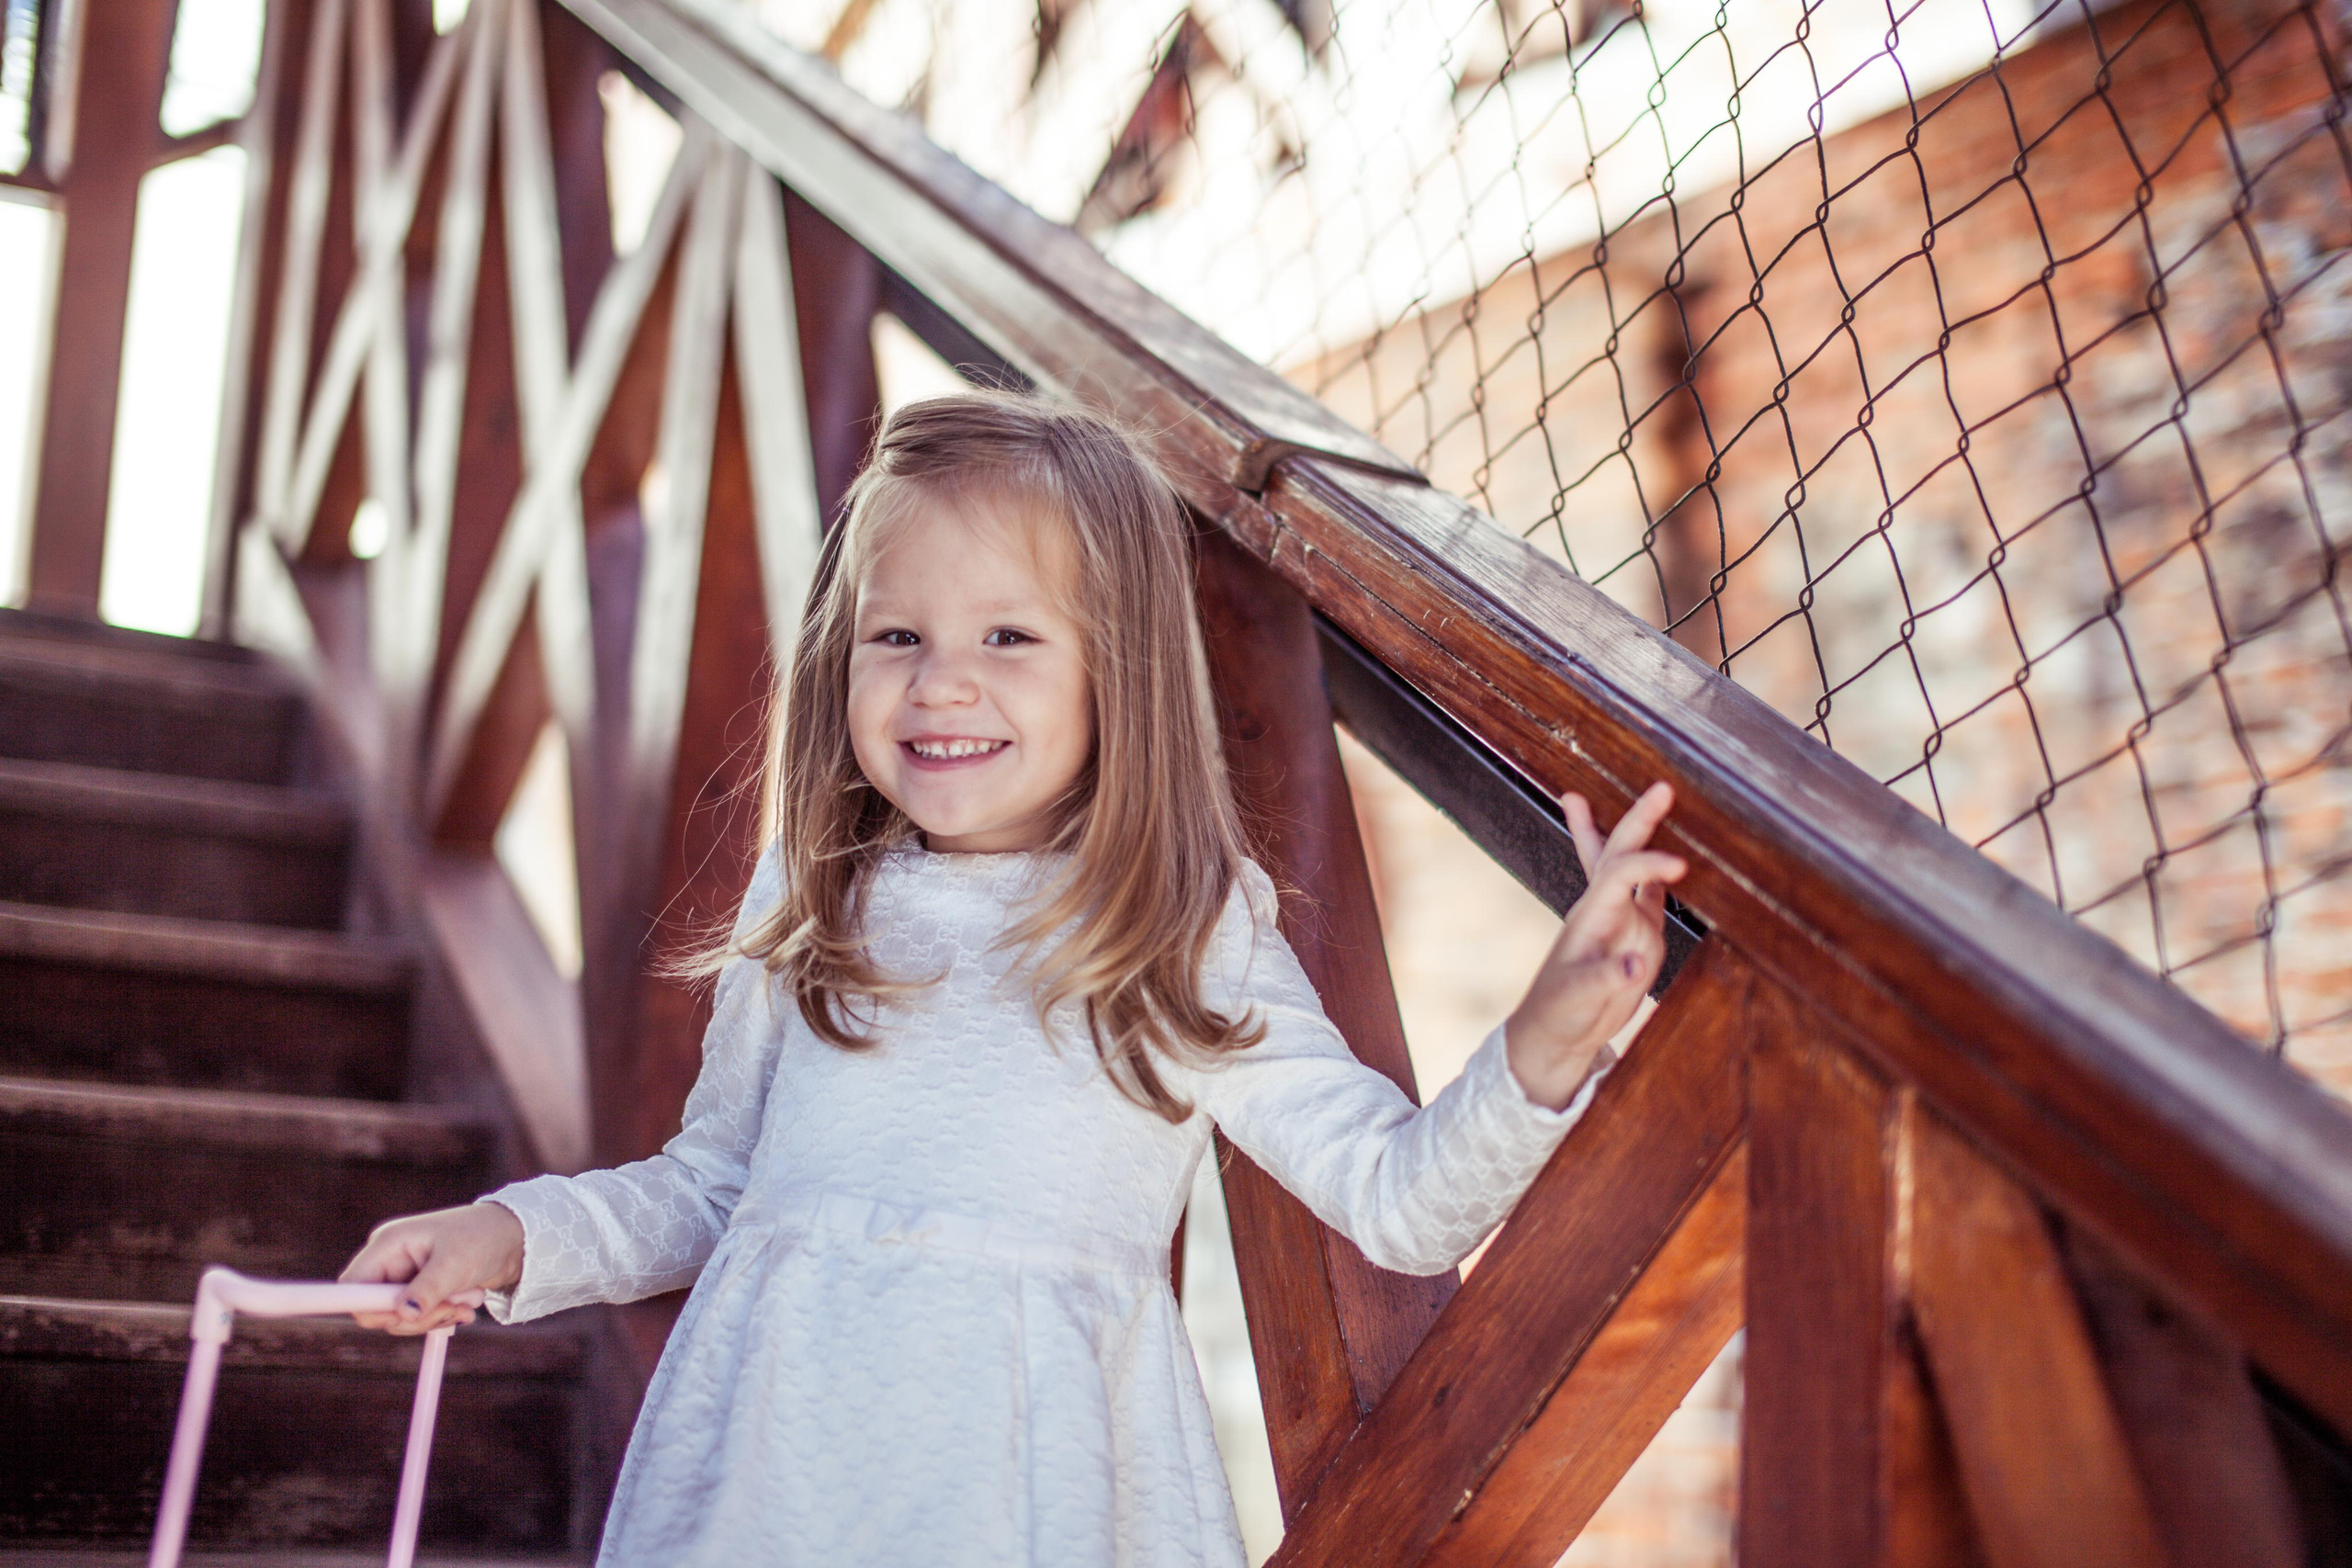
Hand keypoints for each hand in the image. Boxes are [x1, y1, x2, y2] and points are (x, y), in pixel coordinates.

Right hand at [340, 1202, 524, 1335]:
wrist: (514, 1238)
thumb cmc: (483, 1237)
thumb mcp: (455, 1263)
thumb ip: (428, 1289)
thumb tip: (403, 1315)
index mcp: (388, 1245)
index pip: (354, 1285)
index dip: (369, 1308)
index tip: (402, 1317)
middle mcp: (390, 1261)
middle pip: (377, 1309)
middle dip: (414, 1318)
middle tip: (451, 1312)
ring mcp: (405, 1278)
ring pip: (400, 1319)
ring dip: (434, 1319)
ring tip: (468, 1305)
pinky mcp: (421, 1292)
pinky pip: (418, 1318)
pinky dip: (441, 1318)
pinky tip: (466, 1308)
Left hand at [1504, 781, 1686, 1108]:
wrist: (1556, 1035)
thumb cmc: (1558, 1013)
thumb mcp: (1577, 998)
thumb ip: (1604, 980)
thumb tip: (1633, 966)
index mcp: (1590, 915)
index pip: (1620, 874)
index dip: (1647, 865)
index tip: (1679, 866)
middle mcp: (1607, 910)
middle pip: (1622, 853)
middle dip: (1640, 820)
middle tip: (1662, 787)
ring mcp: (1625, 923)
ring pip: (1635, 868)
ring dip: (1643, 834)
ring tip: (1656, 796)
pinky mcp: (1639, 941)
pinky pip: (1653, 899)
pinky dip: (1662, 877)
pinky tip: (1675, 858)